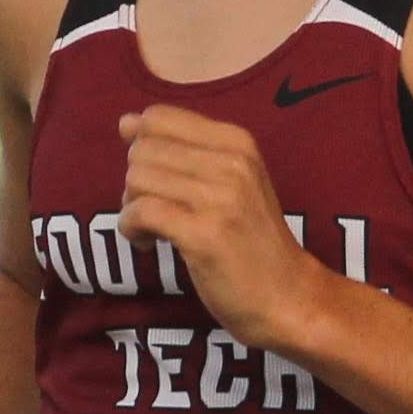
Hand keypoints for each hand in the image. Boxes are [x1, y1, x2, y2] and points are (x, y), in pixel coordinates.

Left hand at [117, 104, 314, 347]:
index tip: (159, 181)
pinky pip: (140, 213)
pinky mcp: (203, 234)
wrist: (287, 295)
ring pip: (137, 179)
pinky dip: (132, 229)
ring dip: (132, 207)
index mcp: (238, 141)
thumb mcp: (231, 180)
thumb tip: (125, 122)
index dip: (143, 149)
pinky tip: (150, 243)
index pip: (158, 118)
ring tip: (155, 229)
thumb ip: (181, 148)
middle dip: (135, 182)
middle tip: (155, 211)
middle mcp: (231, 162)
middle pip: (142, 150)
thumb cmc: (252, 240)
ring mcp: (219, 198)